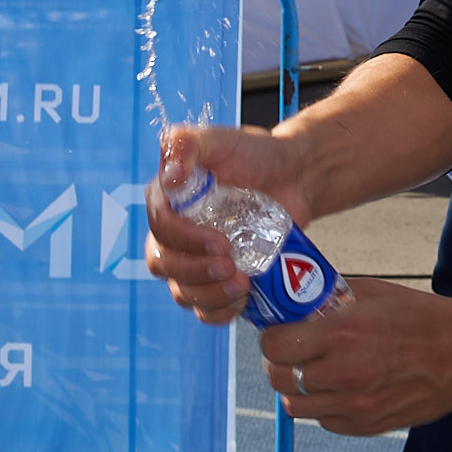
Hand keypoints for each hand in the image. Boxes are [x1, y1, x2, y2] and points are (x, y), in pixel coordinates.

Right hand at [145, 122, 316, 324]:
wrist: (293, 176)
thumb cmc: (255, 154)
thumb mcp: (220, 139)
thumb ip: (187, 145)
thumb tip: (170, 176)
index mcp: (169, 198)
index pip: (158, 226)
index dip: (184, 239)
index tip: (219, 240)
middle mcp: (175, 232)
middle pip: (163, 263)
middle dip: (195, 270)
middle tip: (230, 264)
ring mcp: (196, 259)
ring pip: (182, 291)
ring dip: (208, 294)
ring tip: (241, 282)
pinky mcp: (217, 280)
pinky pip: (204, 310)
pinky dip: (219, 311)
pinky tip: (241, 298)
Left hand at [260, 278, 451, 435]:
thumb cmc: (420, 317)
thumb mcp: (371, 292)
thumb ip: (329, 296)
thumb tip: (294, 294)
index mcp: (344, 333)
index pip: (276, 345)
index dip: (270, 336)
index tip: (277, 329)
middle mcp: (346, 374)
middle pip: (278, 378)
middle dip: (276, 361)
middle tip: (288, 349)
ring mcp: (356, 406)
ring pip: (294, 406)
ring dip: (295, 386)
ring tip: (311, 368)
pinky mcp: (367, 426)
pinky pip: (323, 421)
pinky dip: (321, 405)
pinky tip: (336, 386)